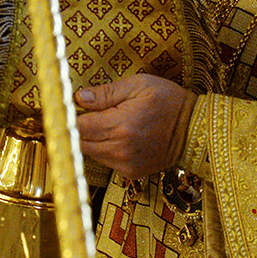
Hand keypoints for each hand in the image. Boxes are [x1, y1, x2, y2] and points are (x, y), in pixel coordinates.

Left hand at [74, 73, 196, 179]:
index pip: (78, 127)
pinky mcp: (131, 172)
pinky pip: (105, 161)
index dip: (67, 117)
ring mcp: (126, 164)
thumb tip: (78, 98)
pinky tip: (115, 135)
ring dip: (89, 139)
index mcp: (121, 125)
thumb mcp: (138, 85)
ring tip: (103, 121)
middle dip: (76, 129)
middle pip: (80, 143)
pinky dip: (103, 149)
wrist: (195, 129)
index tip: (61, 109)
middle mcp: (121, 149)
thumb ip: (106, 93)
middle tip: (79, 113)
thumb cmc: (168, 101)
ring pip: (90, 153)